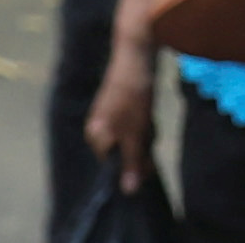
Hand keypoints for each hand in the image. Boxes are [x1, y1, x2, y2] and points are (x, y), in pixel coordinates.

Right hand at [84, 42, 156, 189]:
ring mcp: (106, 114)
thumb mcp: (136, 132)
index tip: (149, 156)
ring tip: (149, 117)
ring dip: (144, 133)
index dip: (136, 163)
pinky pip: (132, 124)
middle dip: (140, 146)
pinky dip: (143, 122)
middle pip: (123, 152)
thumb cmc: (134, 95)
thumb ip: (132, 162)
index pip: (116, 165)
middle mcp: (96, 126)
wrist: (136, 53)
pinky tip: (147, 110)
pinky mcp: (117, 103)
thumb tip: (128, 192)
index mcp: (95, 135)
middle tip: (149, 129)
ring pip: (130, 138)